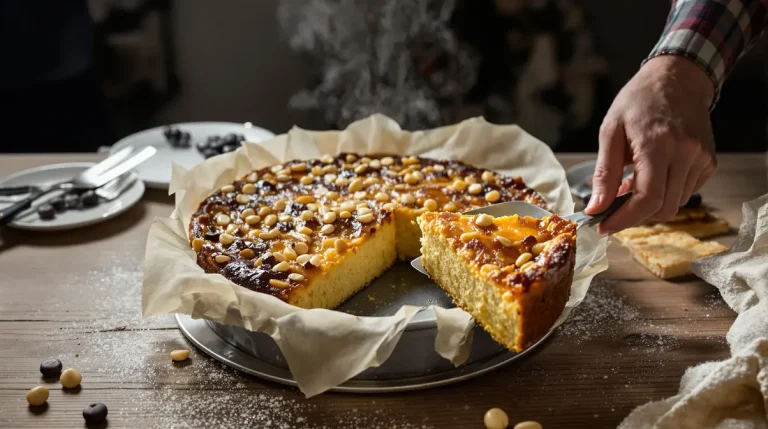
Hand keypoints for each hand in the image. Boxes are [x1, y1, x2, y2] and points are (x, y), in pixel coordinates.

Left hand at [586, 55, 716, 234]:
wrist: (676, 79)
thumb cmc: (638, 102)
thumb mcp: (611, 132)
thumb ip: (604, 173)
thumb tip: (595, 208)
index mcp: (658, 144)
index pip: (647, 198)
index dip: (624, 219)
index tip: (603, 227)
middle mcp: (686, 153)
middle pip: (663, 208)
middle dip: (634, 217)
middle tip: (611, 212)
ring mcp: (701, 158)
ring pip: (676, 203)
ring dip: (650, 205)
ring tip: (629, 187)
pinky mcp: (709, 162)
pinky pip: (686, 192)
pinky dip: (665, 193)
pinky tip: (650, 178)